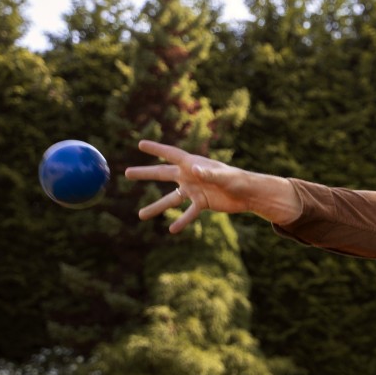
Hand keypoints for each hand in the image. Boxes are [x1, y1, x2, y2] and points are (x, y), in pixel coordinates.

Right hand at [125, 140, 301, 232]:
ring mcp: (193, 190)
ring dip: (156, 207)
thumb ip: (208, 173)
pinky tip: (171, 230)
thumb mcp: (223, 176)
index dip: (156, 148)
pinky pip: (188, 213)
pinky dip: (181, 221)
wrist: (249, 194)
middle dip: (145, 174)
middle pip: (162, 174)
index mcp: (193, 163)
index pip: (170, 154)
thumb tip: (194, 169)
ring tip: (140, 215)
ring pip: (170, 198)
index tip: (140, 144)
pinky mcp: (201, 203)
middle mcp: (190, 175)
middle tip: (126, 173)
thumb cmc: (238, 179)